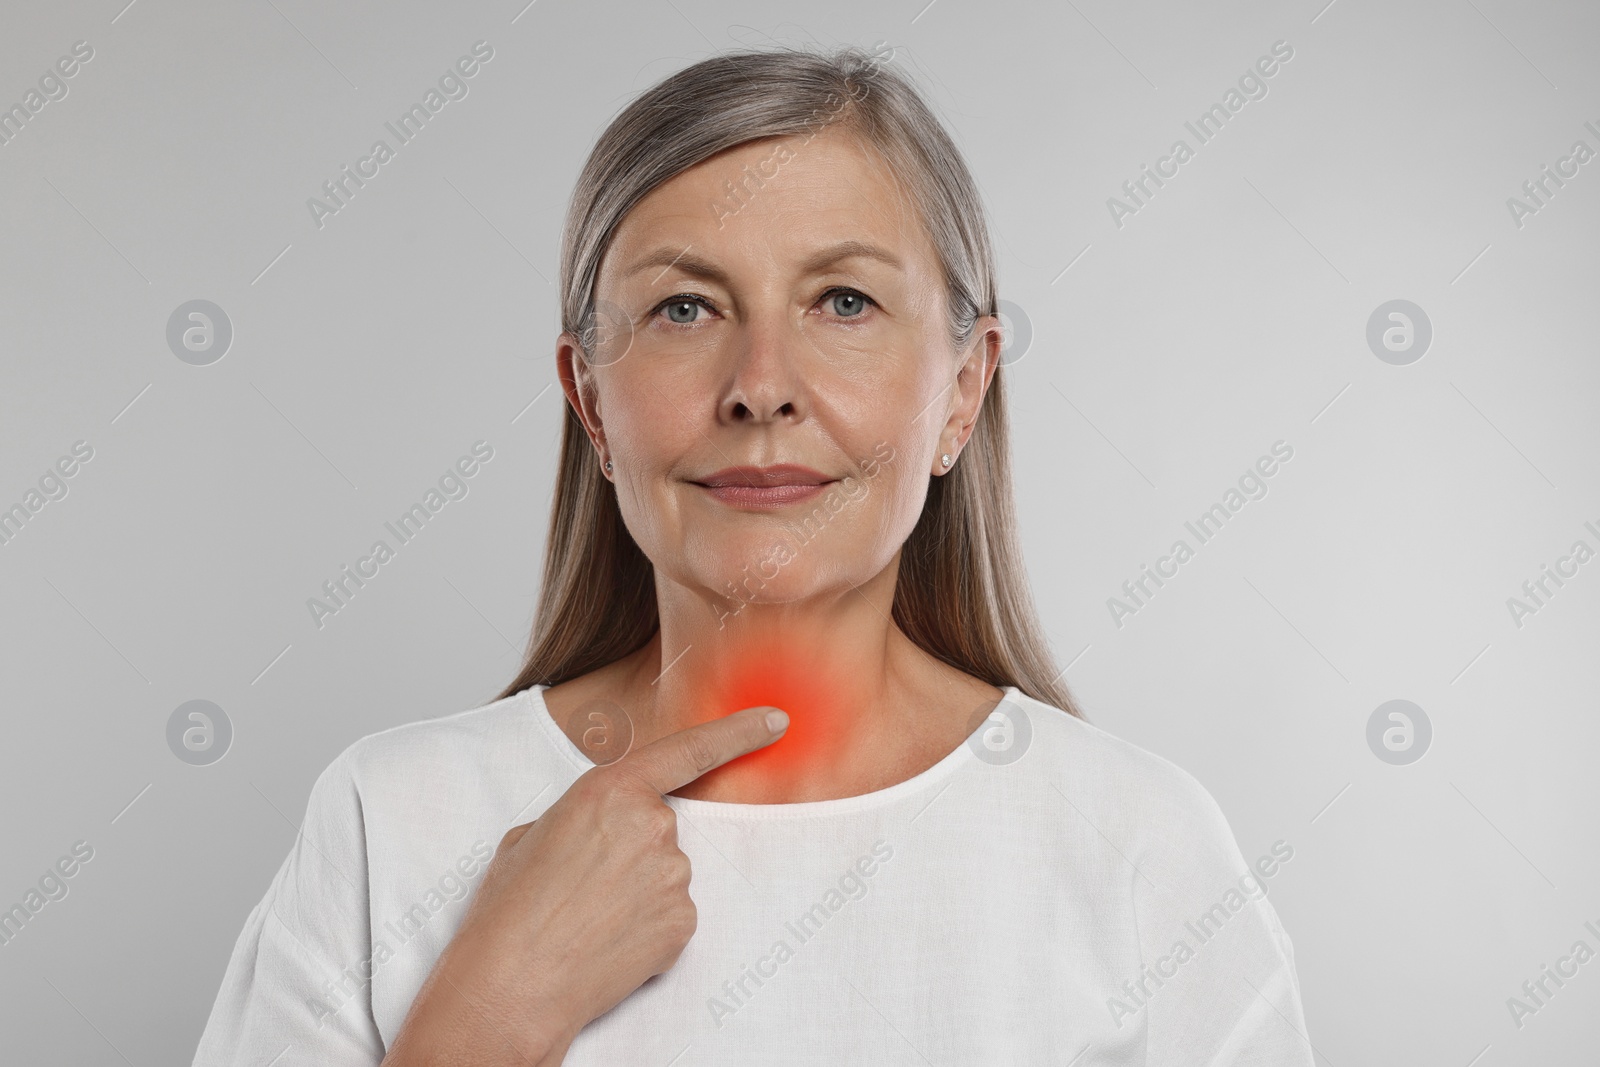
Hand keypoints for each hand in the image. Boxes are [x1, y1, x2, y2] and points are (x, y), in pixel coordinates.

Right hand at [381, 702, 789, 1066]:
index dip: (739, 732)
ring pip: (665, 874)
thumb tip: (602, 831)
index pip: (690, 751)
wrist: (511, 984)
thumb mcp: (531, 835)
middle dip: (628, 852)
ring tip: (586, 918)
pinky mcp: (683, 921)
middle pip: (658, 828)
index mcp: (612, 790)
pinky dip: (646, 927)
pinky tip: (608, 941)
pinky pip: (671, 914)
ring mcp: (674, 875)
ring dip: (635, 892)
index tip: (776, 721)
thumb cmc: (509, 909)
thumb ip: (584, 815)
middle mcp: (653, 825)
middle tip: (583, 886)